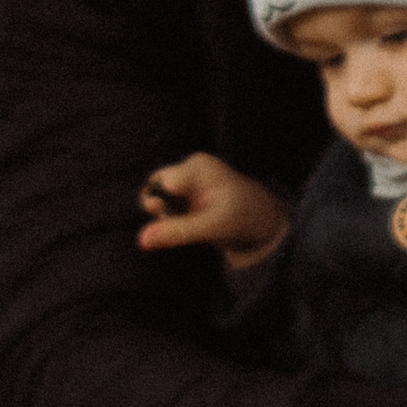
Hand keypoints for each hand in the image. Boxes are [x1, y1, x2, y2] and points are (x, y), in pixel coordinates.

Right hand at [139, 152, 288, 266]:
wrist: (264, 221)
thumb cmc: (244, 218)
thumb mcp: (212, 227)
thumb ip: (177, 231)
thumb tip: (141, 239)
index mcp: (198, 167)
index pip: (160, 184)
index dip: (160, 206)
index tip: (174, 219)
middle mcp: (190, 166)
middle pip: (154, 187)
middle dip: (161, 209)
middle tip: (184, 223)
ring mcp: (188, 177)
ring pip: (157, 196)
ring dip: (167, 214)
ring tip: (191, 222)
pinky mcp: (188, 189)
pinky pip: (166, 202)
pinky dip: (173, 215)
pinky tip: (192, 221)